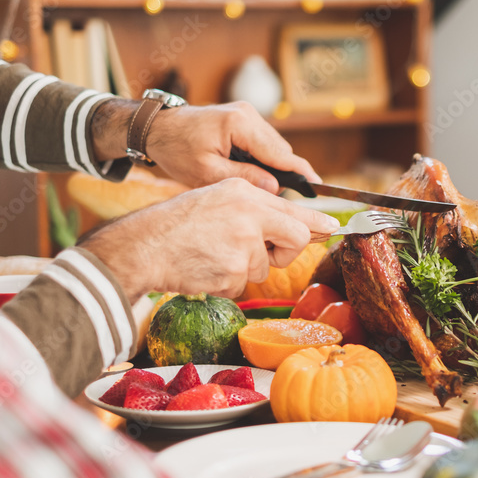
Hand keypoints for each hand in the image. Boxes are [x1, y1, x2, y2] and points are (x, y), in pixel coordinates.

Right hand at [81, 178, 337, 301]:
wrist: (142, 247)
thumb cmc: (174, 225)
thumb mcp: (215, 200)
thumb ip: (252, 211)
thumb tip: (289, 226)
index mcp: (244, 194)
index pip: (294, 209)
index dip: (317, 222)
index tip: (334, 227)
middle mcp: (249, 215)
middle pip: (295, 237)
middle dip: (285, 251)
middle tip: (264, 253)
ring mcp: (243, 244)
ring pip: (263, 267)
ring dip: (243, 268)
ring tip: (212, 255)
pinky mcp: (234, 271)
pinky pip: (241, 284)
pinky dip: (224, 283)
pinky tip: (203, 269)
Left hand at [90, 98, 318, 191]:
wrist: (156, 128)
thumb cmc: (176, 150)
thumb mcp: (207, 172)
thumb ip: (245, 179)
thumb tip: (275, 188)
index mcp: (241, 125)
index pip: (282, 153)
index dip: (302, 173)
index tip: (318, 189)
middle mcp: (248, 115)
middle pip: (281, 150)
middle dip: (287, 175)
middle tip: (290, 202)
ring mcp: (247, 114)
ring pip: (274, 147)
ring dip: (274, 168)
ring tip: (270, 193)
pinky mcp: (243, 119)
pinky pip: (263, 143)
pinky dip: (264, 160)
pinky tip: (257, 177)